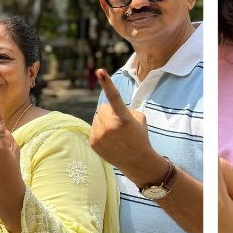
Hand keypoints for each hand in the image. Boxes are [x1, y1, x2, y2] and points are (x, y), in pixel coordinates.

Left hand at [90, 69, 165, 184]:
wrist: (137, 162)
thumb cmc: (140, 137)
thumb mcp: (139, 119)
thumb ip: (125, 109)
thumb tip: (109, 108)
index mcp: (124, 118)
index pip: (114, 97)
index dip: (107, 82)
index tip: (100, 71)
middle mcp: (110, 126)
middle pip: (103, 108)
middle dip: (109, 112)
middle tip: (120, 124)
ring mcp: (100, 135)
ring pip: (97, 117)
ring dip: (104, 122)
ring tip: (116, 134)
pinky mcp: (93, 142)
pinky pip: (93, 128)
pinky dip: (100, 131)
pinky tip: (110, 140)